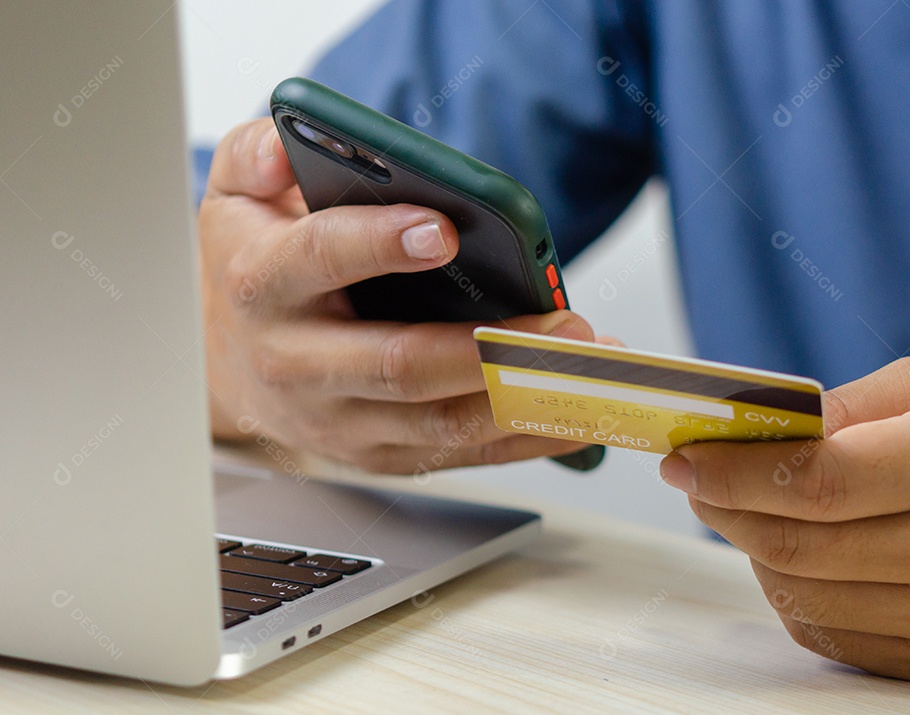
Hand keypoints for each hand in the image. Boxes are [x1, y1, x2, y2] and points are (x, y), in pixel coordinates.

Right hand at [198, 118, 594, 472]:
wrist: (229, 366)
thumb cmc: (252, 271)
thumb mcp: (235, 198)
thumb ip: (253, 156)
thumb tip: (285, 143)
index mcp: (262, 286)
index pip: (318, 260)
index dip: (378, 244)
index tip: (441, 229)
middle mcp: (298, 366)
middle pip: (398, 364)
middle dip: (488, 347)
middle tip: (564, 323)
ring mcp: (342, 423)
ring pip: (442, 422)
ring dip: (527, 398)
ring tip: (592, 366)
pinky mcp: (383, 455)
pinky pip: (463, 454)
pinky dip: (527, 438)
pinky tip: (579, 412)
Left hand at [660, 357, 909, 682]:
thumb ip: (858, 402)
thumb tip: (770, 425)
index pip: (825, 480)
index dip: (738, 470)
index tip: (688, 456)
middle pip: (802, 542)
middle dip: (725, 506)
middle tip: (693, 478)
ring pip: (802, 593)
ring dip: (751, 547)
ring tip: (748, 508)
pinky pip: (825, 633)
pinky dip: (790, 589)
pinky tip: (796, 551)